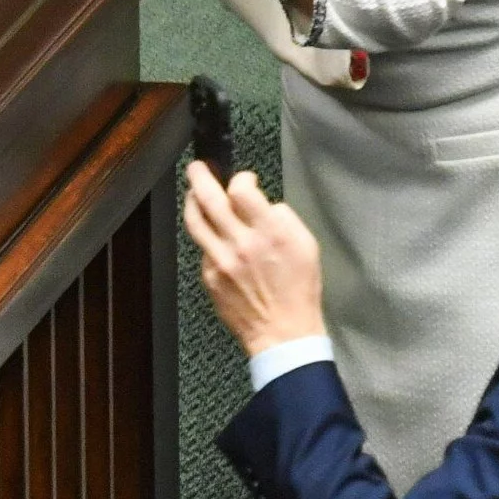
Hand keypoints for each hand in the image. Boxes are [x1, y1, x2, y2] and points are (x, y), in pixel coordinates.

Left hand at [183, 161, 325, 357]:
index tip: (244, 180)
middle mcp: (241, 243)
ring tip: (192, 191)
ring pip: (195, 220)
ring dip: (191, 200)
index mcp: (270, 233)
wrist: (283, 332)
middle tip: (196, 167)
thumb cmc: (300, 289)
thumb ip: (283, 219)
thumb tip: (264, 204)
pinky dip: (206, 236)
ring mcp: (220, 260)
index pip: (241, 190)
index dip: (240, 179)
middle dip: (199, 177)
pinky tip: (212, 235)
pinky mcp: (209, 275)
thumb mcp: (307, 246)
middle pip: (209, 199)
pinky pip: (202, 247)